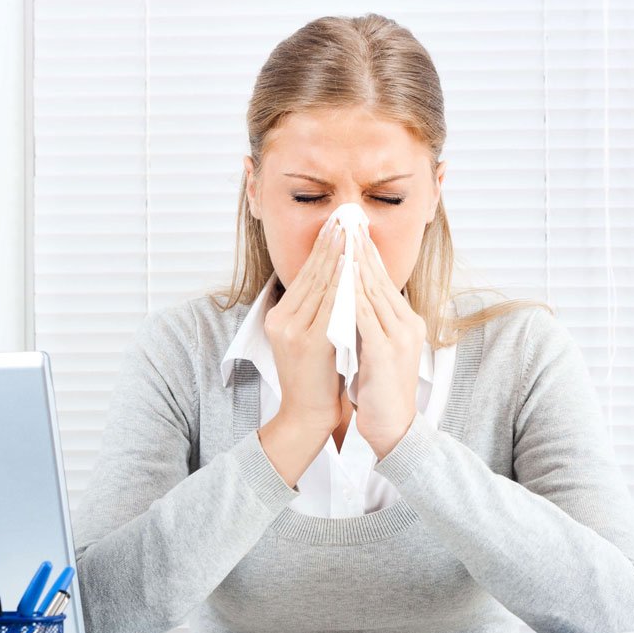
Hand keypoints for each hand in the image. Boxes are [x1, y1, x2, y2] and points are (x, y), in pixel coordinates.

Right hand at [263, 214, 346, 442]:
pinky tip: (354, 266)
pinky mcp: (308, 342)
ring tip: (350, 232)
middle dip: (330, 244)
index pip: (304, 275)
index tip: (336, 225)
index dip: (322, 248)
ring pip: (320, 285)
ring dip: (338, 256)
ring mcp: (292, 330)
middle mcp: (281, 319)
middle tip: (345, 217)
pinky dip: (343, 283)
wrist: (307, 415)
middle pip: (310, 274)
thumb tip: (335, 280)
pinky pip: (330, 305)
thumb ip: (315, 311)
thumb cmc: (316, 379)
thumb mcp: (308, 339)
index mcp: (279, 316)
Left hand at [352, 228, 425, 459]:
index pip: (383, 280)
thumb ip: (368, 323)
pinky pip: (366, 316)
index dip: (366, 254)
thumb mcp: (375, 348)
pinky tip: (342, 279)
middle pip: (380, 279)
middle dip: (361, 249)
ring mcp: (399, 337)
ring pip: (374, 292)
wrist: (392, 427)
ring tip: (343, 239)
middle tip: (346, 222)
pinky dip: (353, 295)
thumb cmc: (379, 390)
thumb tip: (349, 298)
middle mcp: (407, 324)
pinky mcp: (386, 352)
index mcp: (406, 322)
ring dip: (357, 264)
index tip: (350, 231)